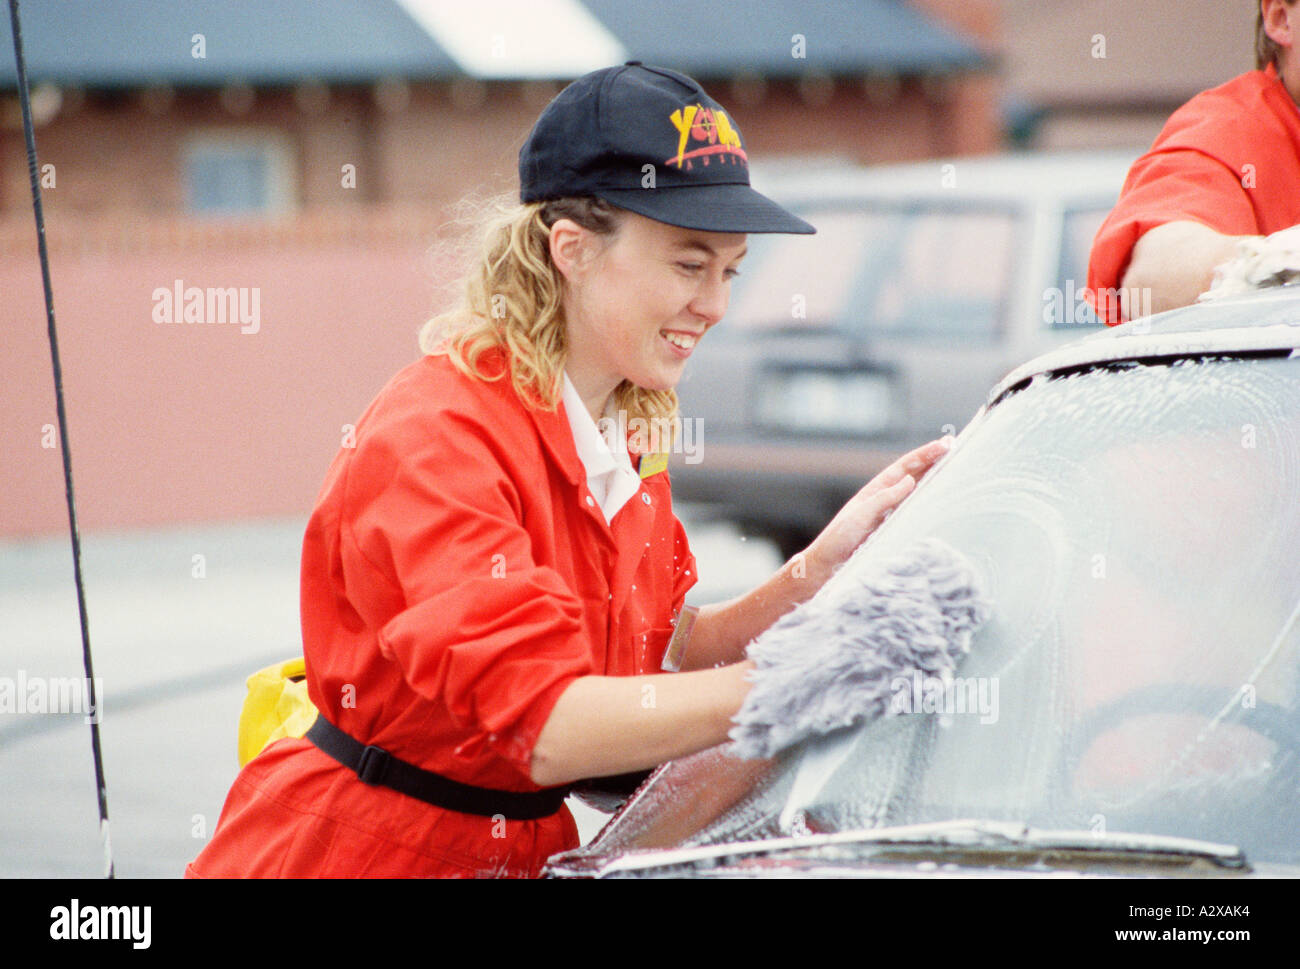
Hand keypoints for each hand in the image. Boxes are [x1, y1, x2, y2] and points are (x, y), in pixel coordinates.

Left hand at [803, 436, 952, 575]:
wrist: (827, 567)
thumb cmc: (838, 540)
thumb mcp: (860, 516)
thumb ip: (884, 499)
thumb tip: (910, 480)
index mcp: (875, 491)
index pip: (904, 467)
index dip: (925, 454)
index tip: (945, 444)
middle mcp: (884, 500)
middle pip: (913, 474)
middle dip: (932, 460)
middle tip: (953, 446)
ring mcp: (889, 515)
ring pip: (916, 491)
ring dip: (933, 479)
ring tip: (953, 467)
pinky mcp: (892, 531)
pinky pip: (915, 512)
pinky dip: (928, 504)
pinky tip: (940, 501)